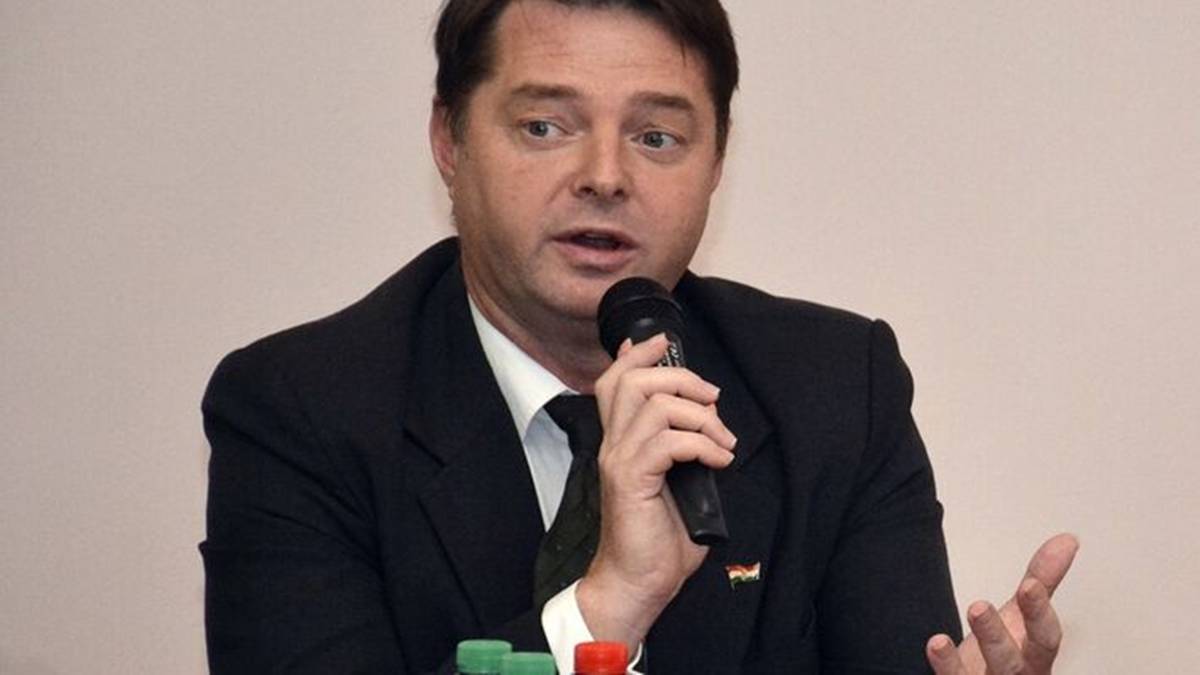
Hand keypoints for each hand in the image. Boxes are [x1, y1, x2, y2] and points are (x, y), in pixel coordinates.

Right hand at [576, 334, 736, 651]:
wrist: (640, 581)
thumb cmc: (660, 539)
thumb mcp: (677, 481)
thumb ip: (684, 446)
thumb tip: (710, 418)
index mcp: (621, 442)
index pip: (614, 381)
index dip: (637, 354)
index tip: (664, 341)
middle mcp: (613, 445)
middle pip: (634, 381)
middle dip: (681, 377)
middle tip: (712, 400)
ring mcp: (620, 461)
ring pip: (654, 404)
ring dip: (700, 415)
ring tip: (722, 441)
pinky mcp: (632, 480)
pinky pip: (669, 442)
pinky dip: (703, 444)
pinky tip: (717, 461)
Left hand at [926, 533, 1079, 673]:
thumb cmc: (1009, 651)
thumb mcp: (1024, 614)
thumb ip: (1042, 580)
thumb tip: (1068, 539)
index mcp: (1035, 655)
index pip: (1044, 637)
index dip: (1038, 612)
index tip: (1029, 585)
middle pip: (1011, 661)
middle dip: (996, 635)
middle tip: (978, 606)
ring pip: (987, 671)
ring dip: (971, 647)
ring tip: (959, 618)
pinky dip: (946, 665)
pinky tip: (936, 644)